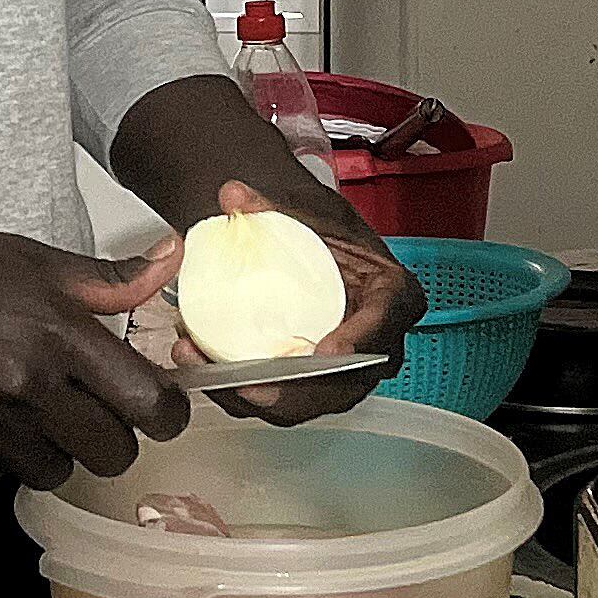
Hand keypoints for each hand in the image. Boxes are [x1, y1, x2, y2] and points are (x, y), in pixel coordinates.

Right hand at [0, 214, 194, 487]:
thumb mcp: (30, 259)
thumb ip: (107, 279)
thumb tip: (172, 259)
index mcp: (58, 335)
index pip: (149, 406)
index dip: (166, 414)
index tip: (159, 408)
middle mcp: (25, 387)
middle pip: (112, 455)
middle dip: (112, 437)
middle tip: (91, 411)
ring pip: (55, 472)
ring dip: (54, 449)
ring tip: (28, 410)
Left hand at [200, 179, 422, 425]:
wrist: (322, 257)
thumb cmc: (328, 239)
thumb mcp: (307, 216)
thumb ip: (268, 207)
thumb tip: (231, 196)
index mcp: (391, 295)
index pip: (384, 321)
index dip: (359, 341)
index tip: (328, 351)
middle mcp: (376, 344)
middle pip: (345, 383)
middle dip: (296, 391)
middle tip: (252, 383)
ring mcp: (345, 372)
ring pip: (309, 402)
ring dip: (257, 396)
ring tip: (212, 372)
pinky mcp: (313, 386)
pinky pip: (282, 401)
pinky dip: (242, 393)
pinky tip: (206, 371)